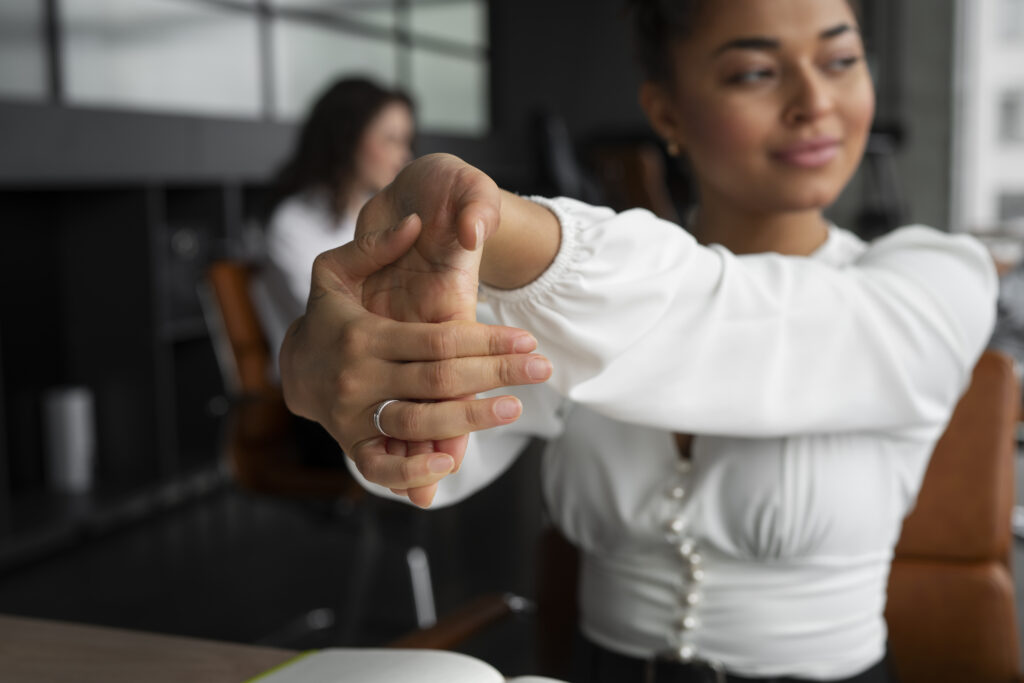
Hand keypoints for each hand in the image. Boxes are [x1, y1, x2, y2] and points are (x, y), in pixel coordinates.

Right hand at [279, 217, 551, 506]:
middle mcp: (359, 378)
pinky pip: (379, 467)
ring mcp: (353, 415)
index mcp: (363, 335)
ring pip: (417, 423)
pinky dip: (412, 471)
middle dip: (495, 374)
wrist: (291, 369)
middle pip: (438, 380)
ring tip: (514, 408)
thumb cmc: (326, 316)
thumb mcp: (334, 272)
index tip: (527, 340)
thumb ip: (374, 246)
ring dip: (469, 419)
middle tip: (541, 370)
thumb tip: (416, 222)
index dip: (486, 340)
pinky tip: (449, 463)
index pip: (437, 340)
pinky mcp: (351, 444)